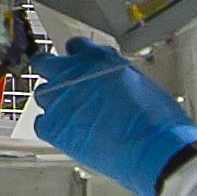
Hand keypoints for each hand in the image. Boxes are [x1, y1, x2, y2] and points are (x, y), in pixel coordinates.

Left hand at [33, 40, 196, 195]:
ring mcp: (61, 100)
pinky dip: (50, 128)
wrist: (153, 148)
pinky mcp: (55, 126)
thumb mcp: (138, 82)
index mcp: (98, 58)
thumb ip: (112, 77)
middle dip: (52, 73)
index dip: (76, 59)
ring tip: (70, 116)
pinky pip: (41, 123)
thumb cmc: (156, 119)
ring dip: (52, 102)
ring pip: (42, 94)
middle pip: (45, 64)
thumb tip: (106, 84)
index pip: (75, 47)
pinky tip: (66, 134)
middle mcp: (74, 73)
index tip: (77, 67)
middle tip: (61, 87)